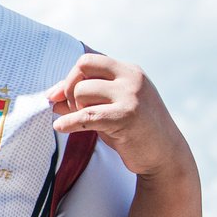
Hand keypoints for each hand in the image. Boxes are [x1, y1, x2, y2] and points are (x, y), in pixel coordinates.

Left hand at [47, 53, 192, 178]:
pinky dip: (68, 122)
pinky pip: (85, 116)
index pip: (88, 61)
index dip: (70, 77)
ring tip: (82, 122)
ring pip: (81, 92)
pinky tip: (60, 127)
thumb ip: (85, 98)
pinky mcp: (125, 117)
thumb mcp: (110, 108)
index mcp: (129, 71)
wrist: (165, 156)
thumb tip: (51, 96)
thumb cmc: (133, 130)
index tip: (58, 96)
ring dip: (74, 109)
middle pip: (81, 73)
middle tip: (73, 110)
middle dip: (69, 91)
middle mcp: (131, 79)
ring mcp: (130, 97)